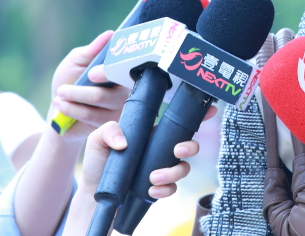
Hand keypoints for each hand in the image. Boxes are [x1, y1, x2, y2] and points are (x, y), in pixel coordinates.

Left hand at [50, 31, 130, 140]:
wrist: (60, 113)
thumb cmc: (70, 82)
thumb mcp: (75, 62)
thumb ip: (91, 50)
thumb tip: (110, 34)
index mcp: (118, 69)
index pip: (124, 65)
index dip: (108, 68)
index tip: (91, 73)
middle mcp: (125, 87)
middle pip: (111, 83)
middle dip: (83, 87)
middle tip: (64, 88)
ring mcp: (119, 106)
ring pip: (99, 98)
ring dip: (73, 96)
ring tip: (60, 94)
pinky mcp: (110, 123)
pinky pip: (91, 115)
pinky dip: (71, 109)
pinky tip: (60, 104)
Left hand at [64, 121, 203, 234]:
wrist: (94, 194)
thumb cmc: (98, 163)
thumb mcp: (97, 140)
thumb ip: (108, 131)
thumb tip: (125, 142)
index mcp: (151, 134)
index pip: (177, 122)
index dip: (198, 116)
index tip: (210, 110)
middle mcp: (160, 150)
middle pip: (190, 145)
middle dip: (191, 146)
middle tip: (178, 150)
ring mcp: (161, 169)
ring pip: (184, 168)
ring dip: (174, 172)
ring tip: (154, 177)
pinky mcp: (158, 188)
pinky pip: (173, 189)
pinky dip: (166, 189)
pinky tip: (151, 190)